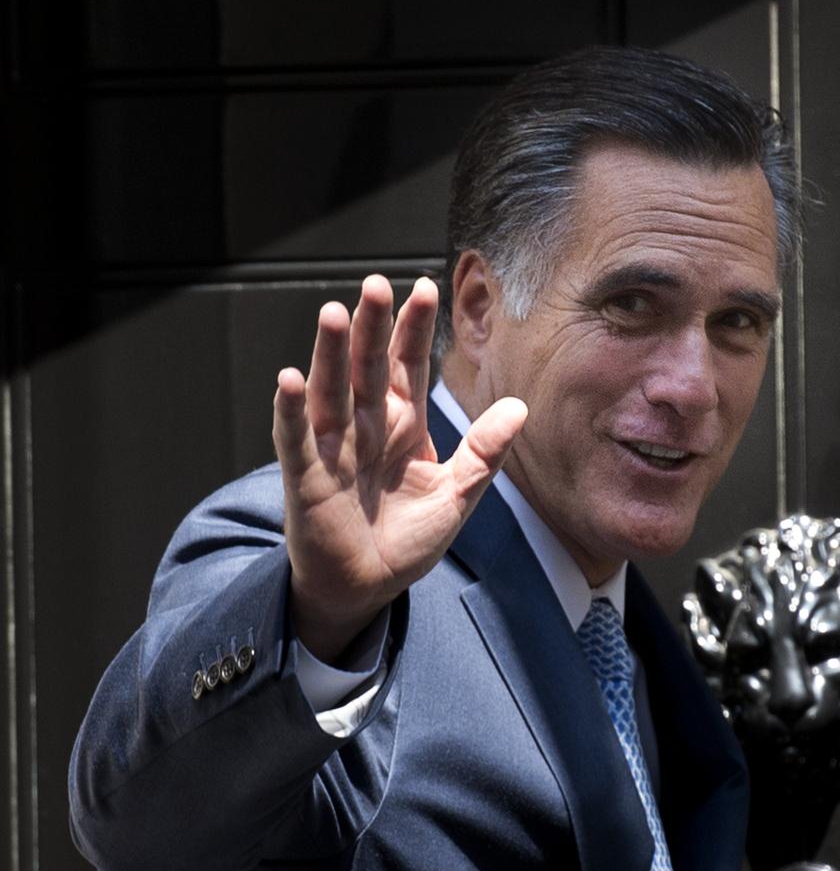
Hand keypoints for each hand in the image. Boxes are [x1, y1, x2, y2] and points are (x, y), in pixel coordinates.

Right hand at [272, 273, 525, 661]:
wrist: (367, 587)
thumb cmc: (404, 541)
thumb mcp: (454, 496)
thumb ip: (484, 453)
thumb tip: (520, 407)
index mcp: (402, 425)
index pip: (407, 366)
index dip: (413, 330)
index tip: (425, 288)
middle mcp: (366, 427)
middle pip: (366, 366)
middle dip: (371, 326)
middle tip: (375, 283)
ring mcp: (333, 448)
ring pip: (331, 391)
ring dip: (330, 354)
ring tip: (334, 314)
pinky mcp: (306, 477)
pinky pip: (296, 439)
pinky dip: (291, 411)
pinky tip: (289, 379)